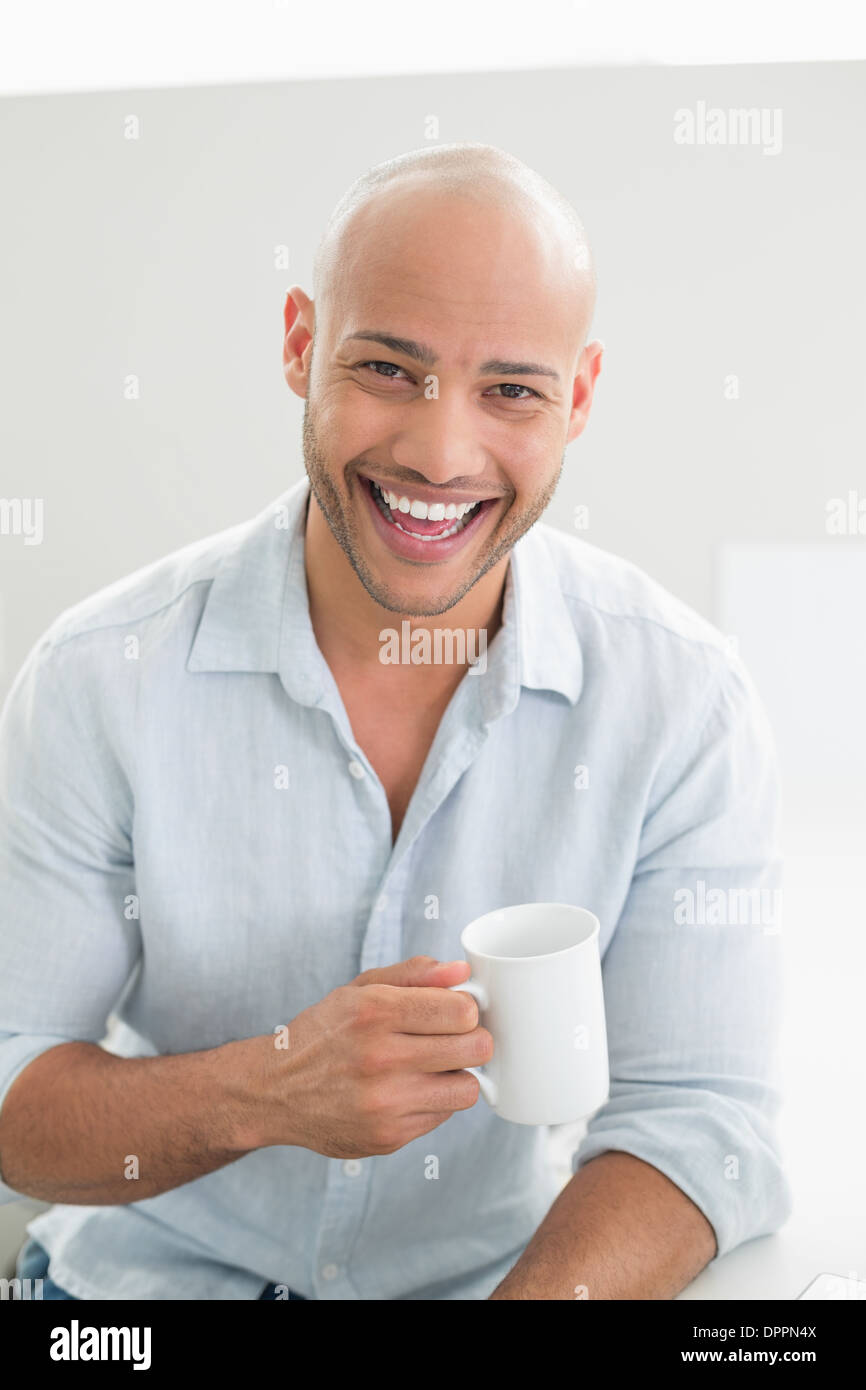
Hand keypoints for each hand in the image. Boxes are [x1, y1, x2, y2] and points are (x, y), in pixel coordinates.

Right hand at [248, 955, 493, 1157]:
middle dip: (472, 1039)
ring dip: (458, 1075)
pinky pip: (443, 1116)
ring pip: (469, 1088)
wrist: (273, 1091)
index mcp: (376, 1011)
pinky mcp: (388, 1137)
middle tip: (453, 1039)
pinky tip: (409, 1089)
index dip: (467, 1008)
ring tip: (435, 1067)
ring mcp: (386, 1103)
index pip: (463, 1010)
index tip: (455, 1012)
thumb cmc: (323, 1033)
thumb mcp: (359, 989)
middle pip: (476, 1048)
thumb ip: (414, 974)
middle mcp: (381, 1058)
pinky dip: (435, 1101)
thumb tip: (462, 970)